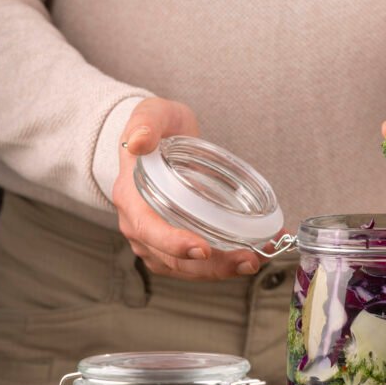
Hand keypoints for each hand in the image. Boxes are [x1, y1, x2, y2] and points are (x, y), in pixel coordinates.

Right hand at [111, 97, 263, 279]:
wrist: (160, 139)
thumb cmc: (157, 128)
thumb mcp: (152, 114)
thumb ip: (146, 123)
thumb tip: (140, 141)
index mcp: (130, 198)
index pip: (148, 229)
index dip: (174, 243)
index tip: (202, 249)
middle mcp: (139, 226)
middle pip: (172, 259)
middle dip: (211, 266)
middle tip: (248, 260)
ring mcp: (155, 240)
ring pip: (186, 268)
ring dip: (221, 270)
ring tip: (254, 261)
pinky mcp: (174, 245)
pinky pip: (197, 264)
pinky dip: (224, 264)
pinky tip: (253, 254)